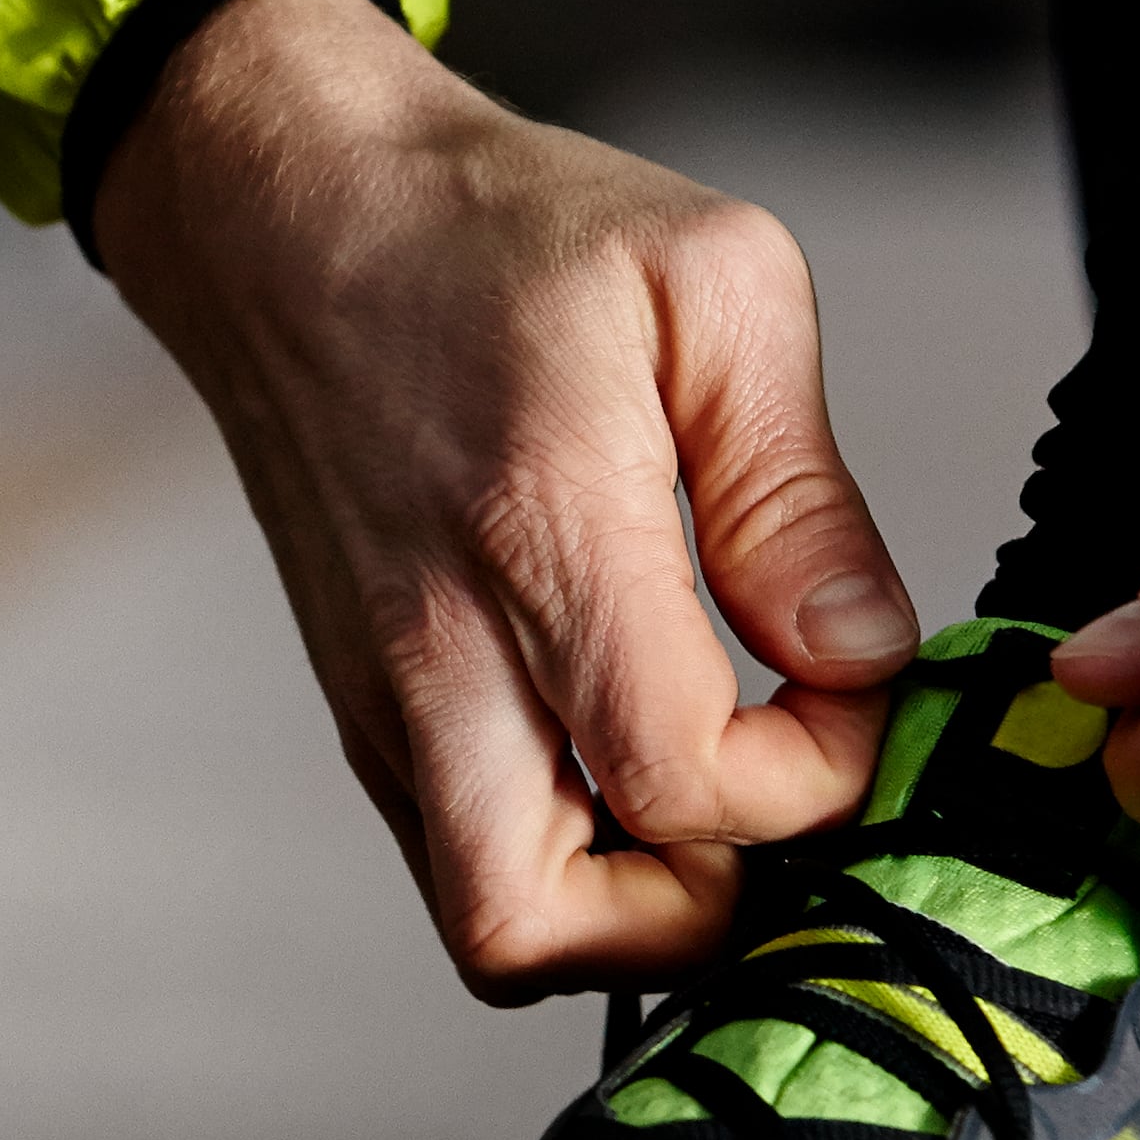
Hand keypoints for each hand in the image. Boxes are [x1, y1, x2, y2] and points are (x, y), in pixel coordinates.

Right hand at [90, 0, 919, 997]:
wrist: (284, 209)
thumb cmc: (492, 228)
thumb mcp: (712, 284)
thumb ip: (797, 491)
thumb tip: (856, 656)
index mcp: (539, 531)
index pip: (683, 781)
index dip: (809, 778)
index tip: (845, 685)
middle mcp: (434, 646)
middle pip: (540, 930)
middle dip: (694, 913)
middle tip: (766, 799)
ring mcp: (379, 694)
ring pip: (488, 928)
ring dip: (621, 908)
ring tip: (703, 791)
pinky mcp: (360, 705)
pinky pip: (458, 859)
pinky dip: (560, 860)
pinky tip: (624, 758)